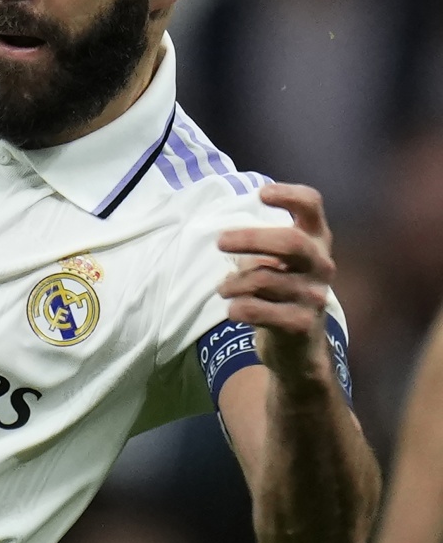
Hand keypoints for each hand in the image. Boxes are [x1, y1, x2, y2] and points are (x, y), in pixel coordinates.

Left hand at [217, 183, 335, 384]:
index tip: (262, 193)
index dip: (290, 196)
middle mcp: (322, 265)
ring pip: (263, 279)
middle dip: (250, 238)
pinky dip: (237, 308)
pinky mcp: (301, 324)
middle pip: (290, 242)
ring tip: (224, 289)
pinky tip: (234, 310)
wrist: (298, 348)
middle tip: (220, 241)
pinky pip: (256, 310)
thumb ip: (263, 245)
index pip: (313, 208)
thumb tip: (228, 235)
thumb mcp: (278, 264)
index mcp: (316, 242)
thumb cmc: (280, 295)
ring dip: (232, 284)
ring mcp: (315, 296)